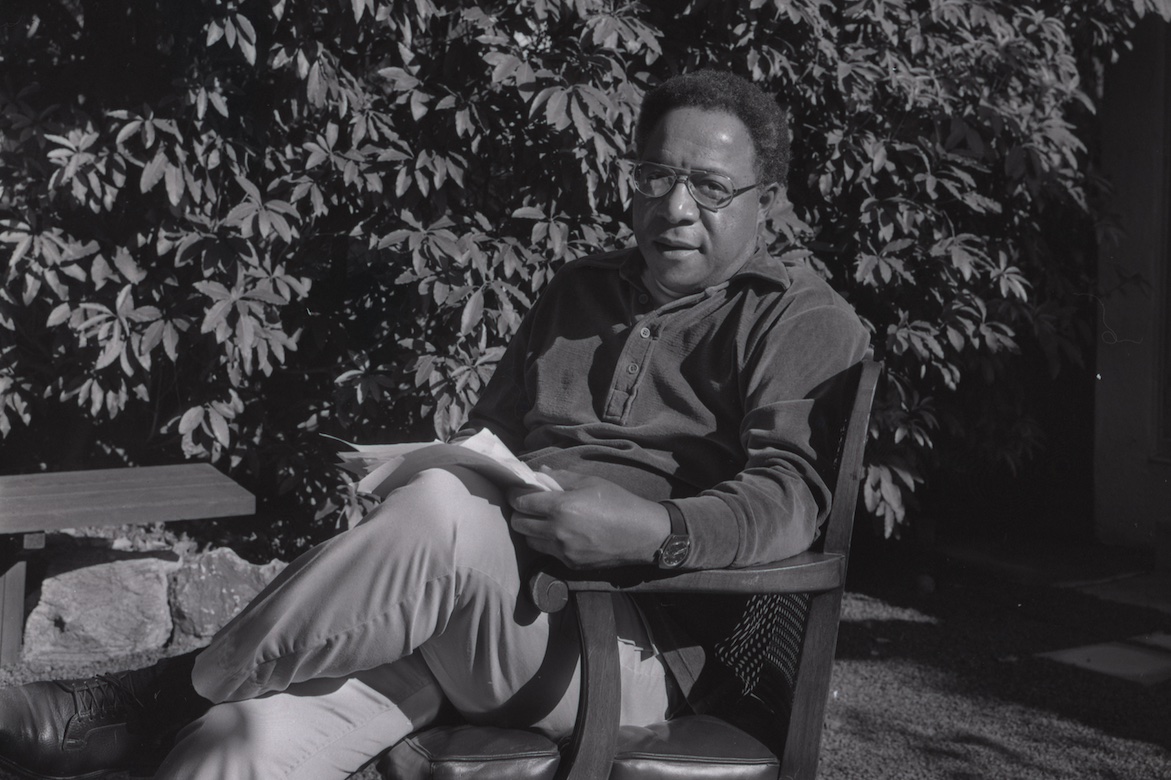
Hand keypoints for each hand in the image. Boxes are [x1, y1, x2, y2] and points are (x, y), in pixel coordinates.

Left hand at [508, 469, 670, 568]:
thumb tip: (540, 472)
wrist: (641, 533)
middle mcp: (557, 531)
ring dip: (531, 529)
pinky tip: (560, 533)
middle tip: (528, 505)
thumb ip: (560, 477)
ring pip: (529, 541)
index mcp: (561, 507)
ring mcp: (563, 550)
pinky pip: (547, 552)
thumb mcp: (590, 481)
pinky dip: (547, 542)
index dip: (515, 494)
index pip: (521, 502)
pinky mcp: (570, 564)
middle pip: (519, 524)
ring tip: (542, 520)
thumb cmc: (618, 502)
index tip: (518, 491)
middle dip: (519, 512)